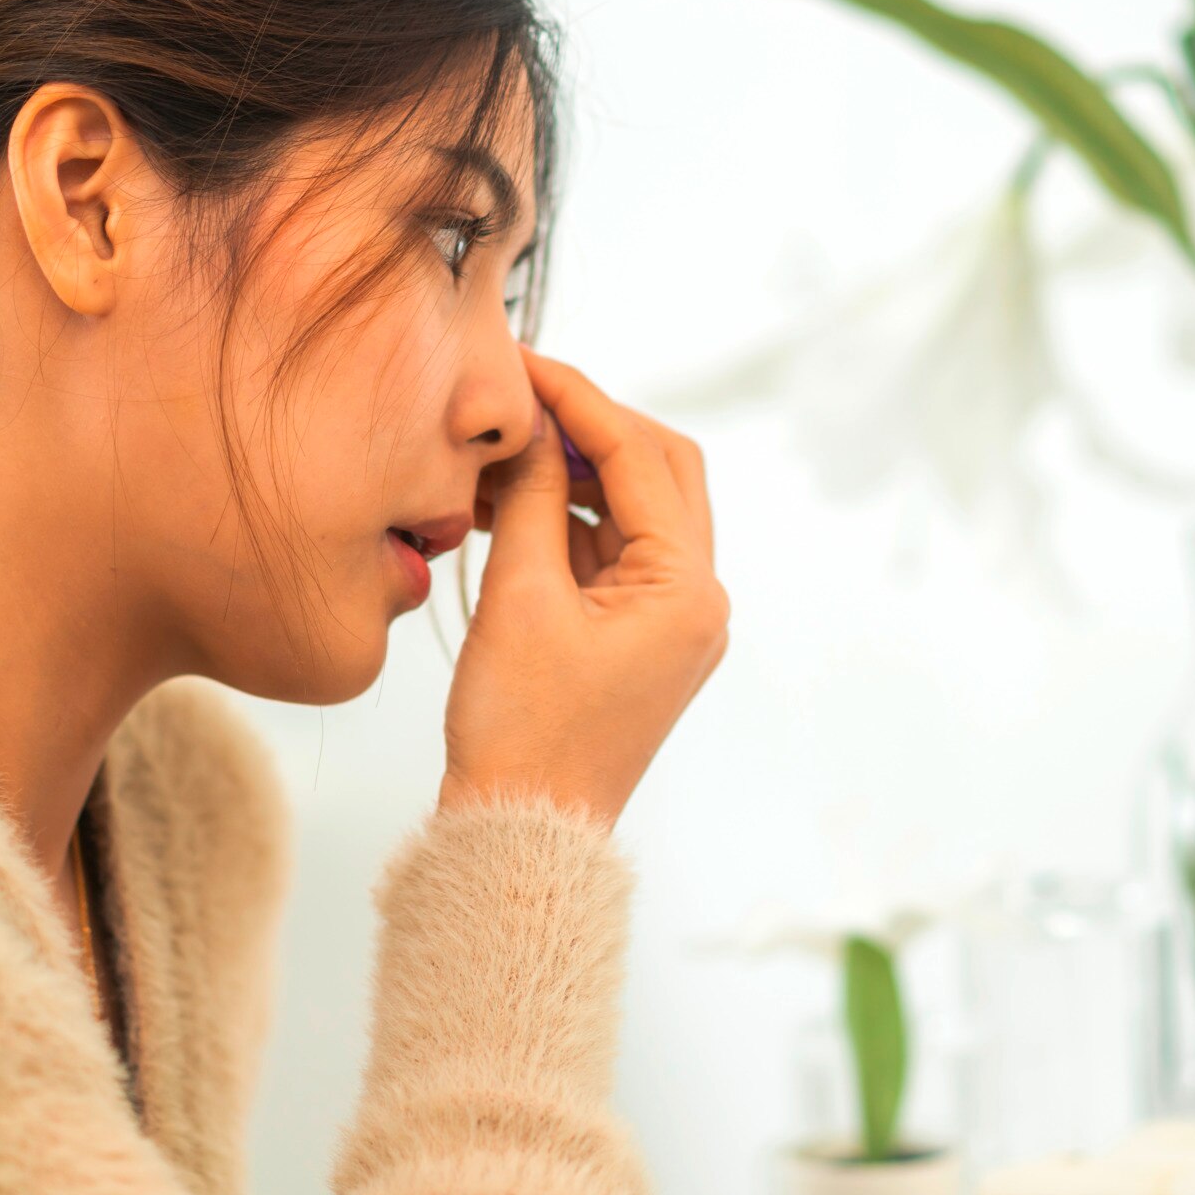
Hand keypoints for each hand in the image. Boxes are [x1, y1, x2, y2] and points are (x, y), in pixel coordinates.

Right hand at [443, 350, 726, 825]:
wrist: (521, 831)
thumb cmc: (523, 733)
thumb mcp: (519, 597)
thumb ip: (529, 497)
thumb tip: (529, 423)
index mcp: (687, 589)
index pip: (640, 456)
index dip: (578, 400)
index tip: (525, 363)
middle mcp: (696, 599)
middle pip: (658, 471)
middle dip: (590, 427)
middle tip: (522, 398)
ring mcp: (671, 620)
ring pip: (633, 509)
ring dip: (572, 474)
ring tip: (498, 452)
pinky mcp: (638, 636)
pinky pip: (611, 552)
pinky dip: (564, 521)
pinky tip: (505, 503)